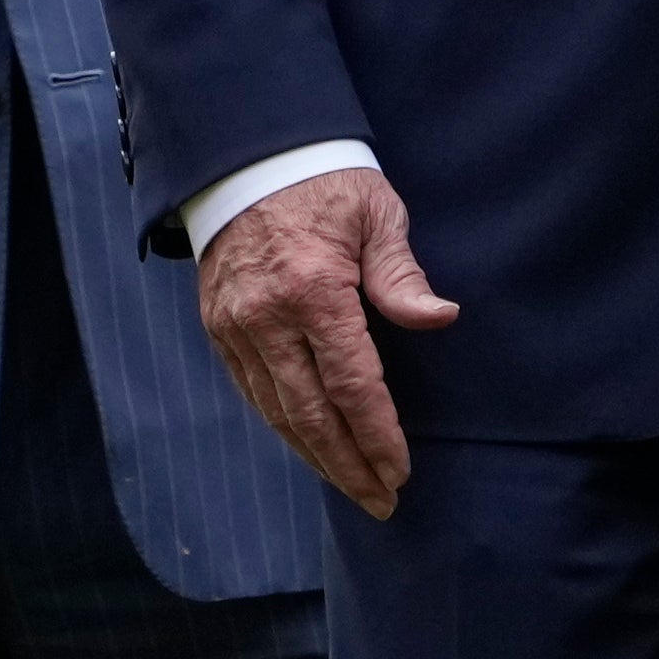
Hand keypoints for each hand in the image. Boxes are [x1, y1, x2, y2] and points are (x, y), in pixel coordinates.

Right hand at [199, 168, 459, 516]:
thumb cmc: (326, 182)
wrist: (247, 157)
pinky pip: (252, 391)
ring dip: (315, 456)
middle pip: (312, 414)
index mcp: (314, 289)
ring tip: (351, 486)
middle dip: (348, 465)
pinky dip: (282, 425)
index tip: (400, 471)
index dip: (377, 435)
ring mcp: (236, 326)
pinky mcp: (218, 327)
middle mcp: (267, 317)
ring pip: (277, 412)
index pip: (352, 384)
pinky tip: (309, 445)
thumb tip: (440, 319)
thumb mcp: (376, 213)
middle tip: (381, 501)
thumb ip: (401, 276)